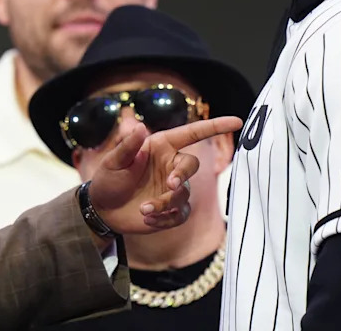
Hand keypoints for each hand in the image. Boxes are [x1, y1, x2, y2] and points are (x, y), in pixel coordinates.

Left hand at [88, 116, 242, 233]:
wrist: (103, 210)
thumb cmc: (108, 179)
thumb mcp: (113, 161)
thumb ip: (128, 146)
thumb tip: (140, 126)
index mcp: (161, 146)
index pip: (192, 133)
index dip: (215, 126)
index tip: (237, 121)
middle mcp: (171, 165)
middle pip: (191, 165)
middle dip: (182, 175)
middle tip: (169, 184)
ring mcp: (173, 189)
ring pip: (183, 194)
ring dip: (165, 203)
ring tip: (143, 210)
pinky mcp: (173, 211)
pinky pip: (180, 215)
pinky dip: (165, 219)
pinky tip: (147, 219)